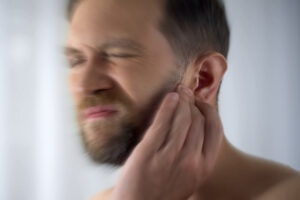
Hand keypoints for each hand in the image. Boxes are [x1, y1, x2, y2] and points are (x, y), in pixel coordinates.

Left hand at [113, 85, 223, 199]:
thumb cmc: (163, 194)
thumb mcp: (189, 180)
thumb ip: (196, 158)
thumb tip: (197, 130)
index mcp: (203, 168)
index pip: (214, 130)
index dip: (209, 111)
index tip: (201, 103)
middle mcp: (190, 161)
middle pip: (197, 120)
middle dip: (193, 101)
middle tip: (187, 92)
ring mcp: (169, 156)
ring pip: (182, 118)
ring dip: (182, 100)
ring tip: (178, 91)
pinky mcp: (148, 152)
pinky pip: (162, 122)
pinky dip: (167, 106)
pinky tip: (169, 97)